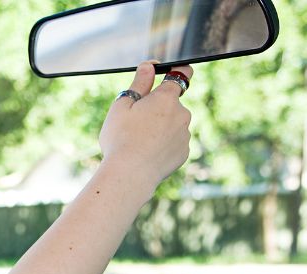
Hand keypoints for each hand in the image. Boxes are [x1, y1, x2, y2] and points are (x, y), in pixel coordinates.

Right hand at [99, 61, 192, 185]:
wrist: (130, 174)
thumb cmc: (121, 138)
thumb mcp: (122, 106)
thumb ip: (139, 84)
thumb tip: (149, 66)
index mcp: (166, 97)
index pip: (183, 73)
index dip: (177, 70)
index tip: (169, 72)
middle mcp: (182, 113)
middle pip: (172, 103)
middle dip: (159, 108)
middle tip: (136, 121)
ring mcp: (185, 134)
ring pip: (173, 124)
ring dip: (161, 127)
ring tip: (139, 141)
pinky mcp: (184, 152)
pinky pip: (174, 142)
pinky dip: (163, 144)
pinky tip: (146, 153)